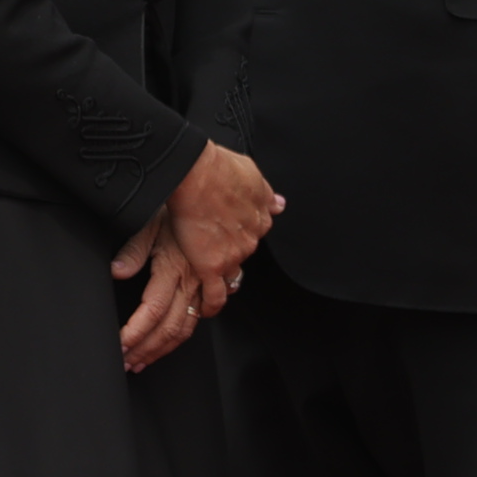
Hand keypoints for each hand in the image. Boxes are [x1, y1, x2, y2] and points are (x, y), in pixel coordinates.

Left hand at [109, 215, 207, 372]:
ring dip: (166, 346)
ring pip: (189, 325)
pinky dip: (195, 324)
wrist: (211, 186)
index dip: (136, 335)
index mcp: (171, 269)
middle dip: (148, 350)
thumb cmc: (178, 202)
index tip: (121, 348)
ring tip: (147, 358)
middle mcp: (191, 280)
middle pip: (170, 328)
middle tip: (130, 362)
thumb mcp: (148, 223)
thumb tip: (117, 272)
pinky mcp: (216, 274)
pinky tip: (181, 333)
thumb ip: (133, 251)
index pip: (152, 313)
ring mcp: (206, 280)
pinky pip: (210, 308)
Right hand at [134, 143, 283, 311]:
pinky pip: (215, 294)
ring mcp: (233, 255)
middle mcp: (251, 238)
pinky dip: (211, 304)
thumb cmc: (218, 167)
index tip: (233, 235)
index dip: (242, 234)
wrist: (197, 175)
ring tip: (211, 284)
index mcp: (260, 216)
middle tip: (214, 253)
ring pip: (232, 275)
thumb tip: (279, 203)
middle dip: (231, 254)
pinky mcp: (212, 267)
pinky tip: (206, 309)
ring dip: (223, 280)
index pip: (255, 232)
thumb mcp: (252, 173)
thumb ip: (265, 192)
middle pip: (243, 253)